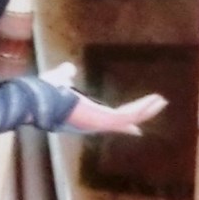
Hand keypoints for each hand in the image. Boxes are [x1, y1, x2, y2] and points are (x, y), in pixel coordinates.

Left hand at [41, 62, 166, 136]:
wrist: (37, 98)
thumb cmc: (44, 92)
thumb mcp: (59, 80)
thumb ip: (66, 75)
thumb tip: (69, 69)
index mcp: (85, 117)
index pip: (109, 122)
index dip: (124, 125)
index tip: (136, 130)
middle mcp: (94, 124)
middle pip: (124, 121)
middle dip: (142, 113)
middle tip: (157, 105)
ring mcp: (100, 123)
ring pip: (130, 118)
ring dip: (147, 108)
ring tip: (161, 100)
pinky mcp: (104, 119)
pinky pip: (129, 115)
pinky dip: (142, 107)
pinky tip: (153, 99)